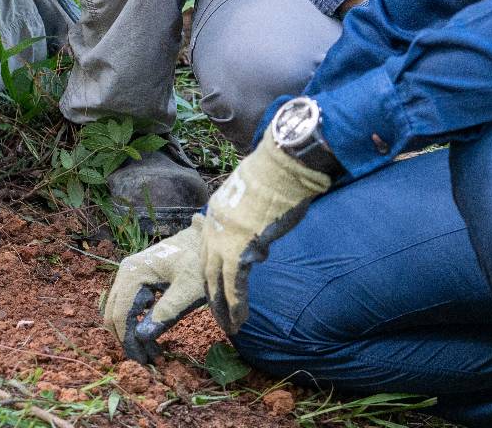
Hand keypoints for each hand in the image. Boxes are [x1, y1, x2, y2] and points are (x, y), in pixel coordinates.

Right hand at [102, 217, 207, 364]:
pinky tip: (153, 336)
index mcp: (133, 272)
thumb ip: (166, 313)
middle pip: (114, 314)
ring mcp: (129, 274)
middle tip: (150, 361)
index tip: (146, 362)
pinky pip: (128, 305)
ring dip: (131, 334)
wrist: (207, 239)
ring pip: (119, 311)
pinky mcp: (137, 279)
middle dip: (128, 341)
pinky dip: (136, 324)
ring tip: (154, 352)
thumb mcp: (188, 291)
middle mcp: (125, 271)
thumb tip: (141, 337)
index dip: (129, 342)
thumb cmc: (200, 263)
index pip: (120, 314)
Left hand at [197, 133, 330, 333]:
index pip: (209, 250)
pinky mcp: (240, 248)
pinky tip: (241, 320)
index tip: (218, 290)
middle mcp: (215, 226)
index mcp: (216, 212)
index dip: (213, 272)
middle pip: (207, 269)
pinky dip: (237, 304)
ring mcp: (225, 237)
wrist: (284, 165)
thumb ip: (250, 219)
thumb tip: (259, 242)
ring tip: (231, 327)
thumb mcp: (254, 197)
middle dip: (213, 296)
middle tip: (220, 317)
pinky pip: (234, 284)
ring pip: (217, 281)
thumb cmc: (278, 176)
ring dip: (224, 307)